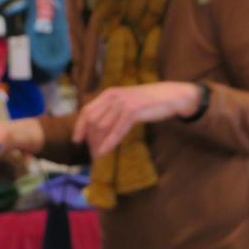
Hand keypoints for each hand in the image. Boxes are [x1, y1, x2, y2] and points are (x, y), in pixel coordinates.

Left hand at [74, 82, 201, 157]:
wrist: (172, 96)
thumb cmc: (150, 101)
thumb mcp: (127, 102)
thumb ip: (112, 110)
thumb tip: (98, 128)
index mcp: (109, 93)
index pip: (87, 110)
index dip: (80, 127)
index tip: (77, 140)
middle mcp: (113, 96)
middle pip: (93, 121)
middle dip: (91, 139)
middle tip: (93, 153)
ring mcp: (123, 103)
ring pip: (103, 127)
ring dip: (99, 143)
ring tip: (99, 155)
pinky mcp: (133, 110)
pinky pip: (116, 130)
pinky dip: (109, 142)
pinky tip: (105, 151)